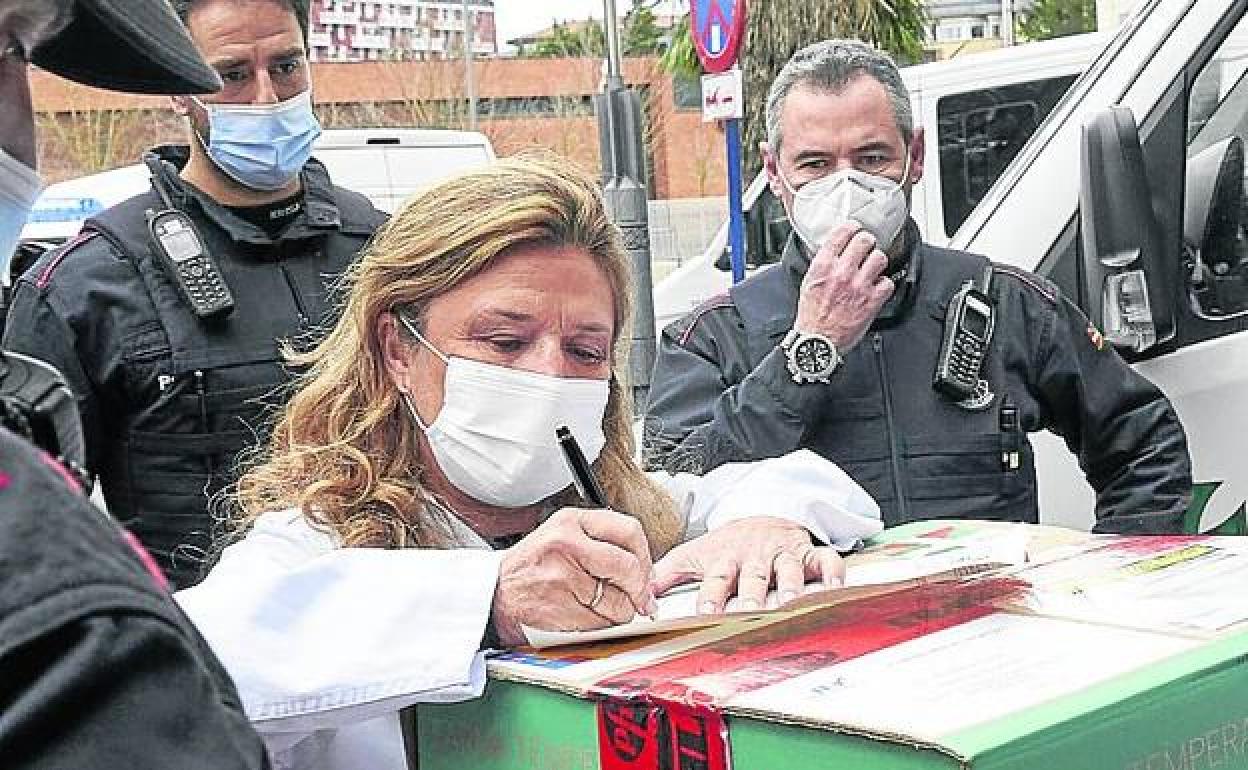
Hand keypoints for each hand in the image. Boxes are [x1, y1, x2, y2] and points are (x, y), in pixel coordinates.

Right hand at [491, 508, 658, 645]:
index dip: (646, 556)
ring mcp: (563, 575)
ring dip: (620, 612)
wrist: (494, 594)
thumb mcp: (561, 536)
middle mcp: (567, 544)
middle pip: (628, 566)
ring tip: (601, 607)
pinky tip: (584, 616)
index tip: (646, 572)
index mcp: (571, 521)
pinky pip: (600, 622)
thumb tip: (644, 571)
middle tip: (641, 600)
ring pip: (618, 600)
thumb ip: (600, 543)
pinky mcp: (560, 605)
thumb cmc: (531, 568)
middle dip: (640, 589)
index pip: (629, 530)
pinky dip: (600, 625)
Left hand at [651, 516, 844, 614]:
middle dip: (752, 595)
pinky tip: (835, 588)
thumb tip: (640, 596)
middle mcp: (756, 557)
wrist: (762, 513)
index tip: (706, 615)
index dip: (711, 597)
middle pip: (754, 577)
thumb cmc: (726, 544)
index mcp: (726, 559)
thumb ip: (666, 574)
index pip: (717, 579)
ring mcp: (784, 555)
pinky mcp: (809, 554)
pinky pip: (826, 561)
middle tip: (749, 612)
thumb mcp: (694, 554)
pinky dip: (833, 574)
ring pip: (789, 571)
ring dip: (791, 587)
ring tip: (791, 605)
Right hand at [794, 222, 894, 350]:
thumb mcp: (808, 283)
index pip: (842, 233)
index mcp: (823, 266)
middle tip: (867, 247)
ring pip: (879, 258)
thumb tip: (835, 252)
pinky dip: (883, 284)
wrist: (817, 342)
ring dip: (877, 262)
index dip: (852, 227)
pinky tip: (876, 288)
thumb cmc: (811, 316)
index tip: (855, 229)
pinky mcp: (872, 300)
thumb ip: (823, 265)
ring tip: (872, 268)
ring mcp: (859, 286)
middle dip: (867, 242)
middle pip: (865, 241)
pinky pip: (887, 282)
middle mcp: (842, 272)